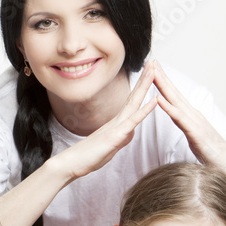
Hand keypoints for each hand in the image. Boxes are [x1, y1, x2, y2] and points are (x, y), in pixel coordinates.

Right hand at [55, 61, 158, 180]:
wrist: (70, 163)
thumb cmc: (87, 157)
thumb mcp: (109, 147)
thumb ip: (120, 139)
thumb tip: (129, 133)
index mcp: (116, 122)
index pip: (132, 101)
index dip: (141, 86)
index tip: (149, 73)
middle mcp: (116, 121)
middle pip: (134, 96)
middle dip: (145, 78)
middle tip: (153, 62)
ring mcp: (116, 126)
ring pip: (135, 103)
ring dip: (145, 86)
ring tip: (154, 70)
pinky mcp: (116, 136)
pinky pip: (133, 121)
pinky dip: (146, 110)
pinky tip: (155, 100)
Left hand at [151, 60, 225, 181]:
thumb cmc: (213, 155)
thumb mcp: (194, 138)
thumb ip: (186, 126)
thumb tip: (180, 120)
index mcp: (191, 117)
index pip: (174, 96)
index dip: (163, 82)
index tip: (152, 69)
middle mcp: (193, 115)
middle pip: (174, 93)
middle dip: (162, 77)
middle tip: (151, 61)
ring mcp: (195, 123)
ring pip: (176, 102)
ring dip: (163, 87)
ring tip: (153, 73)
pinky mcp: (195, 134)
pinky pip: (179, 119)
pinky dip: (168, 108)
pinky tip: (159, 99)